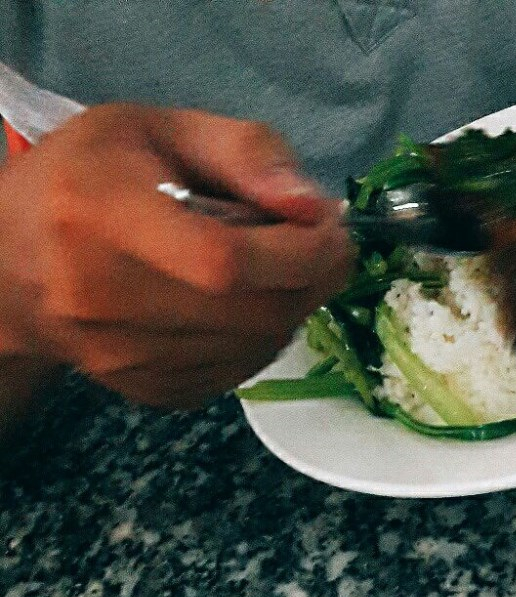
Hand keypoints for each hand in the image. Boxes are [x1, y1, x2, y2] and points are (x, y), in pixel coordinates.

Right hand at [0, 104, 351, 409]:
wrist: (17, 262)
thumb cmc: (90, 179)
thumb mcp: (157, 130)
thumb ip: (243, 152)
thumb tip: (313, 204)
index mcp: (99, 214)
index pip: (223, 260)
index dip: (296, 252)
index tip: (330, 227)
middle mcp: (104, 298)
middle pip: (251, 311)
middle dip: (309, 277)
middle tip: (319, 244)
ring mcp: (125, 358)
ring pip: (256, 346)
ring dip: (290, 306)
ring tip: (273, 265)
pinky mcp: (150, 392)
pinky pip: (240, 371)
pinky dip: (261, 336)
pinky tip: (239, 301)